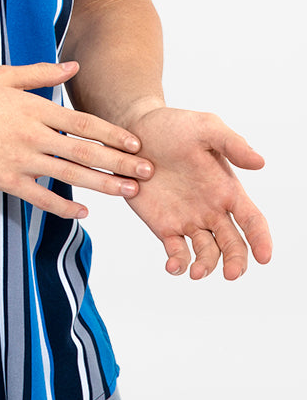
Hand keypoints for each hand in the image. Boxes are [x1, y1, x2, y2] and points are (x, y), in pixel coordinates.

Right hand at [0, 61, 153, 217]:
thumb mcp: (4, 77)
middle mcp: (32, 135)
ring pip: (69, 175)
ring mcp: (19, 160)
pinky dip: (63, 207)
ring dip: (102, 185)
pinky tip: (85, 213)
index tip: (137, 144)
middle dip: (120, 163)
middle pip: (85, 151)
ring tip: (128, 192)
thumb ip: (41, 74)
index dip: (113, 134)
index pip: (83, 123)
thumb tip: (74, 67)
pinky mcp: (5, 181)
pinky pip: (40, 198)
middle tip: (147, 172)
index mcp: (34, 108)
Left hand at [124, 106, 272, 278]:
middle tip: (232, 274)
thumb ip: (232, 143)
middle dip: (236, 262)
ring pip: (207, 254)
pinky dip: (178, 263)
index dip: (261, 239)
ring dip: (206, 267)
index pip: (252, 220)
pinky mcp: (164, 225)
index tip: (264, 257)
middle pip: (233, 245)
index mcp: (227, 189)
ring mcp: (188, 220)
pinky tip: (173, 266)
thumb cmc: (173, 126)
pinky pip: (176, 251)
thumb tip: (260, 162)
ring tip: (197, 272)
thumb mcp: (205, 127)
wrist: (134, 130)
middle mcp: (212, 210)